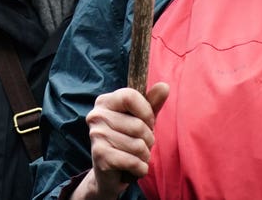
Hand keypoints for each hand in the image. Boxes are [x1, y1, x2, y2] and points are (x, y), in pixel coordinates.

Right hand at [77, 82, 169, 198]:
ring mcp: (96, 136)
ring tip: (137, 157)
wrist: (108, 175)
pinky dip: (141, 168)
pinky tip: (135, 168)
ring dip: (145, 155)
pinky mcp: (100, 157)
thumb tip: (164, 86)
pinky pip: (133, 162)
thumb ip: (152, 103)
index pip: (130, 96)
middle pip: (138, 125)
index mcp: (104, 101)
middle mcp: (96, 116)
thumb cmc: (127, 141)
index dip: (146, 111)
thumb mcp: (141, 119)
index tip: (148, 123)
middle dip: (148, 139)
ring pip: (138, 145)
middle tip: (141, 145)